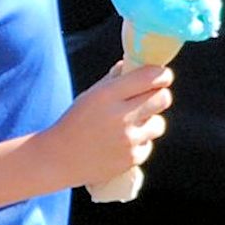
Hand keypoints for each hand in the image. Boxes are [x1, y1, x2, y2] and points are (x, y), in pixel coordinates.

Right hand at [47, 65, 172, 187]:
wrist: (61, 157)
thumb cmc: (75, 120)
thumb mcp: (91, 94)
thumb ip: (114, 79)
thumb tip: (136, 65)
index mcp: (107, 94)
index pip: (148, 77)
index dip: (162, 74)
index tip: (163, 74)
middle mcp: (120, 116)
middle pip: (163, 99)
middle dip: (160, 95)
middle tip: (152, 96)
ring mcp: (128, 139)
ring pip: (159, 123)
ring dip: (150, 120)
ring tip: (133, 122)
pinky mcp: (132, 159)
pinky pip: (148, 144)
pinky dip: (140, 141)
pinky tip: (123, 141)